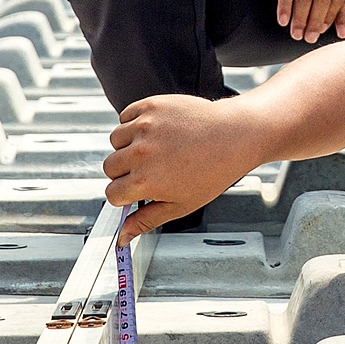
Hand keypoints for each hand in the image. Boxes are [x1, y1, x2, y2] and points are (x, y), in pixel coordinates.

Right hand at [104, 93, 263, 240]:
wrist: (234, 136)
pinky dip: (134, 123)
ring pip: (115, 141)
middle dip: (125, 172)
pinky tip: (156, 131)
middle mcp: (140, 153)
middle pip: (110, 167)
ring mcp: (144, 127)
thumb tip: (122, 238)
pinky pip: (125, 117)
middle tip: (151, 169)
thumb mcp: (180, 205)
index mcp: (145, 181)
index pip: (111, 193)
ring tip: (156, 148)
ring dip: (128, 146)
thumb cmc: (212, 172)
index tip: (138, 190)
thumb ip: (146, 220)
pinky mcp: (150, 106)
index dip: (125, 195)